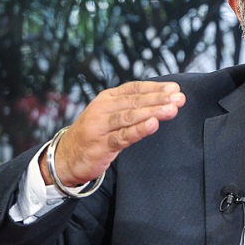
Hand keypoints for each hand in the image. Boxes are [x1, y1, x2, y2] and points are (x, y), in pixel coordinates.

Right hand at [39, 81, 185, 185]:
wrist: (64, 157)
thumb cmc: (93, 135)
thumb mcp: (109, 115)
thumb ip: (131, 107)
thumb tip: (162, 99)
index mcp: (107, 98)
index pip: (134, 88)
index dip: (156, 88)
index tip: (175, 87)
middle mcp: (103, 109)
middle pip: (135, 101)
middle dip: (160, 98)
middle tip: (180, 97)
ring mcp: (100, 126)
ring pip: (130, 116)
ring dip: (153, 111)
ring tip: (172, 109)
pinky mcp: (100, 145)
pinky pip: (122, 136)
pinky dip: (139, 130)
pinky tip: (153, 124)